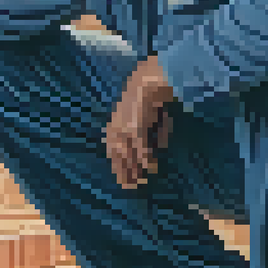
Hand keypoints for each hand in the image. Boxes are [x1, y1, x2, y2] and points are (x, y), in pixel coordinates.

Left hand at [104, 55, 176, 189]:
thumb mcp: (147, 120)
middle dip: (124, 173)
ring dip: (134, 170)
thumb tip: (154, 153)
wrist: (149, 80)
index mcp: (114, 128)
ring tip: (140, 182)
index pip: (113, 153)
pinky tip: (149, 168)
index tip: (123, 181)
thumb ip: (149, 136)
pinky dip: (145, 158)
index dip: (118, 167)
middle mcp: (115, 130)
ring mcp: (123, 129)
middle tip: (130, 188)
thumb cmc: (150, 98)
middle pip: (118, 157)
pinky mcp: (134, 127)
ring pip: (127, 155)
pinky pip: (140, 148)